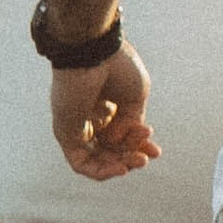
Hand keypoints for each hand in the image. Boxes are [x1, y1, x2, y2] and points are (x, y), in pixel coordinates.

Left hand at [50, 42, 160, 180]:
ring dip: (120, 165)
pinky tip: (121, 168)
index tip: (156, 151)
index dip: (139, 147)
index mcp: (106, 104)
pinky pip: (81, 162)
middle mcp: (90, 116)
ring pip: (97, 159)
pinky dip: (101, 171)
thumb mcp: (135, 97)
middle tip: (149, 156)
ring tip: (138, 161)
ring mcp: (76, 125)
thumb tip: (124, 144)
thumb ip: (132, 124)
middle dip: (132, 155)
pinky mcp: (65, 133)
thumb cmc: (116, 65)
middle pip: (111, 149)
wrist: (94, 51)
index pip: (121, 135)